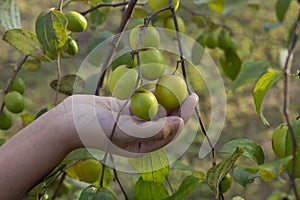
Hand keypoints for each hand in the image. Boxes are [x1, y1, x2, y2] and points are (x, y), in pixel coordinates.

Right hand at [62, 93, 198, 155]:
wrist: (68, 120)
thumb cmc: (95, 129)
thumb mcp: (126, 131)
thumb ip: (153, 130)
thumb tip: (180, 123)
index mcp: (142, 145)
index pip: (169, 131)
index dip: (183, 115)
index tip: (192, 98)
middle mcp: (139, 134)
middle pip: (164, 118)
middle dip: (177, 105)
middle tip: (189, 90)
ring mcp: (132, 121)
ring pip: (154, 108)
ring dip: (164, 97)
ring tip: (174, 83)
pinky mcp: (124, 108)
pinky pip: (141, 99)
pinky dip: (148, 91)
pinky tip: (157, 81)